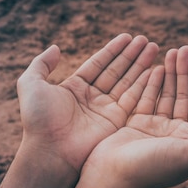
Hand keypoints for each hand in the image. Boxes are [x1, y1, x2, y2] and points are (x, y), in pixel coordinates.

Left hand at [17, 33, 158, 172]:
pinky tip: (155, 68)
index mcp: (73, 88)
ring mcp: (105, 111)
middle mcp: (91, 98)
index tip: (128, 36)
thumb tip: (56, 47)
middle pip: (115, 71)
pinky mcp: (116, 122)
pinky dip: (144, 84)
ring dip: (141, 65)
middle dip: (131, 55)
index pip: (97, 64)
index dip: (113, 50)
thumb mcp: (31, 84)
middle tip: (146, 39)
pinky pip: (133, 99)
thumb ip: (41, 64)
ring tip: (154, 47)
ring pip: (127, 82)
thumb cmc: (39, 118)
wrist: (50, 150)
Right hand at [82, 46, 187, 187]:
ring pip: (165, 95)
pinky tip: (152, 69)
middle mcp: (175, 134)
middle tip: (182, 48)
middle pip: (184, 96)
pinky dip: (150, 84)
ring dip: (169, 74)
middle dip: (184, 72)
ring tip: (168, 51)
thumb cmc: (152, 168)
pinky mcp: (134, 126)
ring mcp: (154, 130)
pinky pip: (145, 99)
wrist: (111, 180)